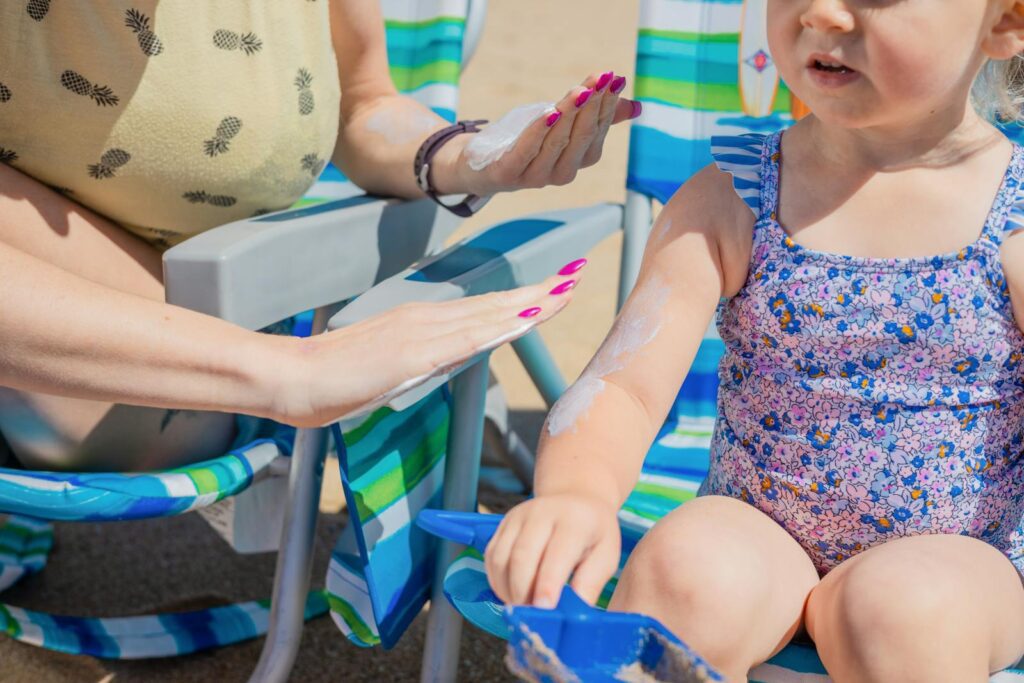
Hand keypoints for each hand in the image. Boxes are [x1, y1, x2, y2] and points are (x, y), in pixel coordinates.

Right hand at [272, 270, 582, 427]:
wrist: (293, 377)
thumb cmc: (332, 377)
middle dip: (540, 293)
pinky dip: (500, 327)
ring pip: (488, 315)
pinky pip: (466, 338)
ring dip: (531, 302)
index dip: (522, 300)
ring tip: (567, 288)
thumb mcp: (386, 368)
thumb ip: (415, 362)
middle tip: (577, 275)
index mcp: (421, 323)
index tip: (554, 291)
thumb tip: (442, 362)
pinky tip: (526, 319)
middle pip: (494, 305)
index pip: (482, 310)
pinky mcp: (411, 353)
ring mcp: (420, 333)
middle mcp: (426, 319)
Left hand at [434, 71, 640, 195]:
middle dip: (593, 106)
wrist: (478, 165)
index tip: (614, 79)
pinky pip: (527, 150)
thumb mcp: (560, 124)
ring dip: (570, 114)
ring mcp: (535, 176)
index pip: (598, 131)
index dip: (607, 105)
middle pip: (582, 137)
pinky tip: (551, 111)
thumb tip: (635, 107)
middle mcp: (561, 173)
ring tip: (581, 90)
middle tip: (602, 79)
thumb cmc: (524, 142)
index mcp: (577, 161)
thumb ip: (595, 116)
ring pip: (557, 142)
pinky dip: (540, 130)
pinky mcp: (508, 173)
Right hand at [484, 492, 620, 607]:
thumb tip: (571, 615)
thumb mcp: (606, 556)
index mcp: (573, 522)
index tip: (544, 610)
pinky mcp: (502, 525)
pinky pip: (490, 557)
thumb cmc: (593, 534)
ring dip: (507, 590)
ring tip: (523, 606)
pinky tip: (512, 593)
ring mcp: (518, 517)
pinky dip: (497, 581)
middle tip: (532, 617)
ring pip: (500, 558)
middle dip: (523, 592)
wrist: (575, 500)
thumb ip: (589, 584)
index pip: (556, 554)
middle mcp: (542, 513)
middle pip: (522, 556)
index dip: (547, 584)